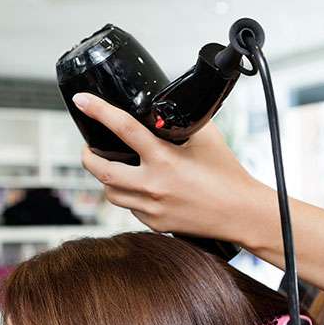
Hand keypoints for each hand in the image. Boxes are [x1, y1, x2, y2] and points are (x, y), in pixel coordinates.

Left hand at [72, 92, 265, 240]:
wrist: (241, 213)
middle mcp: (153, 184)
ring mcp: (152, 207)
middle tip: (87, 149)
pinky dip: (129, 196)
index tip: (83, 101)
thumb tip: (165, 110)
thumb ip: (182, 122)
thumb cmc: (227, 175)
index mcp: (164, 158)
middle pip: (101, 170)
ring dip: (107, 178)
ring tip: (112, 168)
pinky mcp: (155, 223)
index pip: (123, 128)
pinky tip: (140, 188)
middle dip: (87, 157)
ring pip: (111, 193)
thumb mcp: (206, 138)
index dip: (99, 111)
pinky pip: (130, 208)